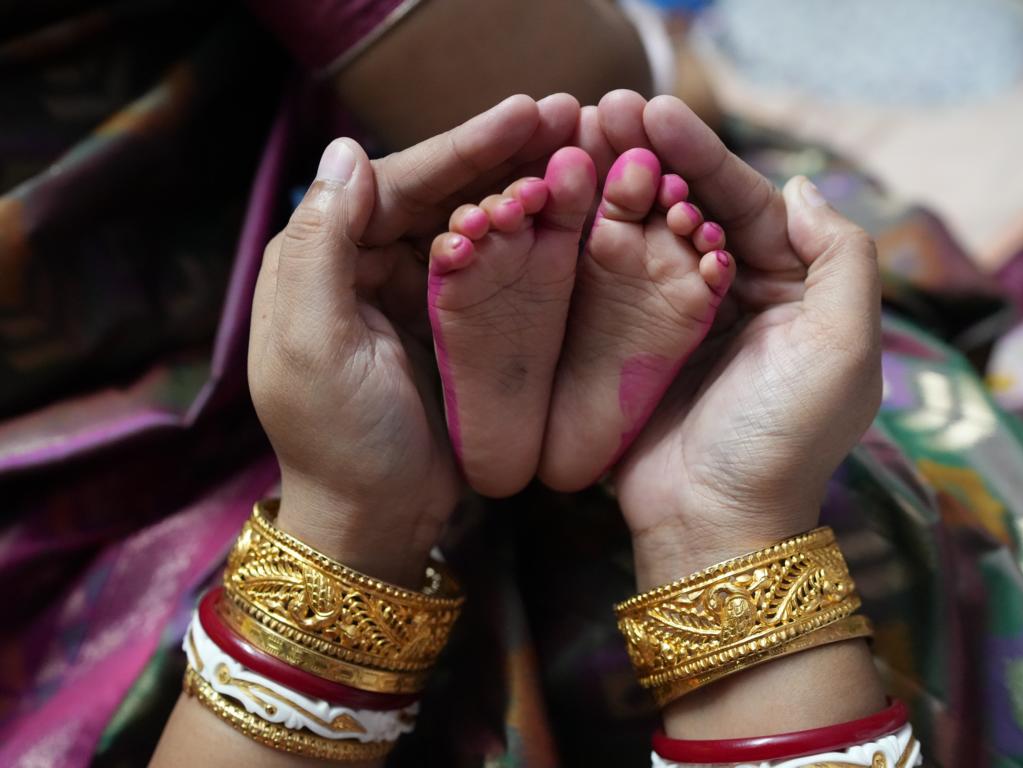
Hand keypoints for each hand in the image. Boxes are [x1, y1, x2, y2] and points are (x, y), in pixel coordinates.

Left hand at [247, 95, 579, 586]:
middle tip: (567, 117)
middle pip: (440, 194)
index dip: (460, 148)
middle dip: (502, 155)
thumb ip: (320, 247)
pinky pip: (496, 270)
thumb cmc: (339, 442)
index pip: (393, 183)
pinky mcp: (455, 328)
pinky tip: (573, 212)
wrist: (377, 525)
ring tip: (582, 149)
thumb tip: (346, 151)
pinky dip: (531, 240)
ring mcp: (415, 297)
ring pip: (473, 223)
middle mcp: (366, 267)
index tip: (523, 116)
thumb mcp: (314, 345)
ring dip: (523, 186)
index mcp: (321, 261)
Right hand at [609, 95, 882, 588]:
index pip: (749, 202)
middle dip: (654, 157)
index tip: (658, 111)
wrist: (713, 524)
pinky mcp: (628, 347)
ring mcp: (676, 321)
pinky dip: (589, 239)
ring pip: (648, 234)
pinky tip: (561, 200)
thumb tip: (802, 188)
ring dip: (616, 184)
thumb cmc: (783, 440)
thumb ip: (842, 261)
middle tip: (604, 110)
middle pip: (693, 207)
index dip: (706, 154)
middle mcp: (734, 296)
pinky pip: (610, 281)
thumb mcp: (842, 349)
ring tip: (575, 137)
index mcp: (792, 290)